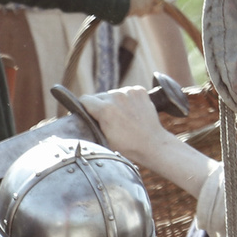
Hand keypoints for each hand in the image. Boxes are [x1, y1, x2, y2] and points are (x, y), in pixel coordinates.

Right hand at [84, 84, 201, 183]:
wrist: (153, 144)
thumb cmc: (128, 145)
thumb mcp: (103, 138)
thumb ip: (92, 123)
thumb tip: (83, 115)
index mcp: (105, 109)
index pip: (84, 99)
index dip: (85, 108)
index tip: (90, 115)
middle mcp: (116, 96)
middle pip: (98, 96)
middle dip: (100, 106)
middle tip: (109, 120)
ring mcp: (129, 92)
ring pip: (112, 94)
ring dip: (114, 102)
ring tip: (123, 117)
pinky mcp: (139, 90)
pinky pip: (126, 92)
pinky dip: (127, 100)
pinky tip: (131, 111)